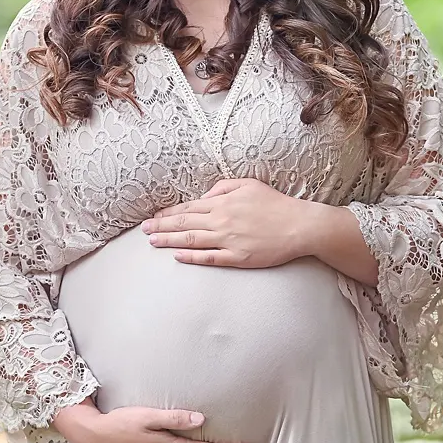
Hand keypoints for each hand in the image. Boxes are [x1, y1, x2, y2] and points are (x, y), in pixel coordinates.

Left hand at [141, 177, 311, 267]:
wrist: (299, 225)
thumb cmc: (275, 204)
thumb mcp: (249, 184)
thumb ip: (224, 187)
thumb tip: (206, 194)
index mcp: (223, 202)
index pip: (189, 207)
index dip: (169, 213)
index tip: (154, 217)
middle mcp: (222, 221)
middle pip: (184, 223)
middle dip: (161, 227)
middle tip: (143, 230)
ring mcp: (228, 240)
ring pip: (191, 240)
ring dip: (169, 241)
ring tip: (152, 242)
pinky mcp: (237, 257)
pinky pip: (209, 257)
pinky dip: (191, 257)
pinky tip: (177, 256)